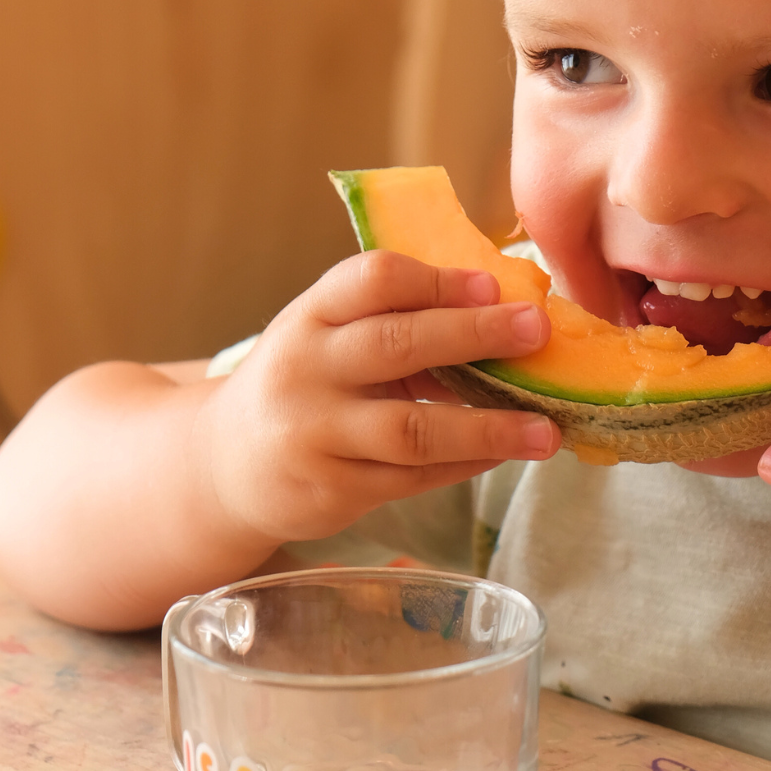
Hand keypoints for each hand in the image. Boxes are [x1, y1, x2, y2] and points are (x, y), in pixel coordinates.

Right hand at [202, 252, 559, 546]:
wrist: (225, 465)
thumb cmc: (304, 386)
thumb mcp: (328, 338)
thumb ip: (396, 323)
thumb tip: (508, 310)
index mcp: (310, 316)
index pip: (372, 280)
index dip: (437, 279)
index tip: (494, 284)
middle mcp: (305, 370)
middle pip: (396, 345)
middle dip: (474, 334)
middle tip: (536, 330)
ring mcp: (315, 435)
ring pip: (412, 429)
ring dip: (488, 428)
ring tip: (545, 430)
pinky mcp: (332, 490)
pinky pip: (413, 477)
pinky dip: (465, 464)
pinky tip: (503, 453)